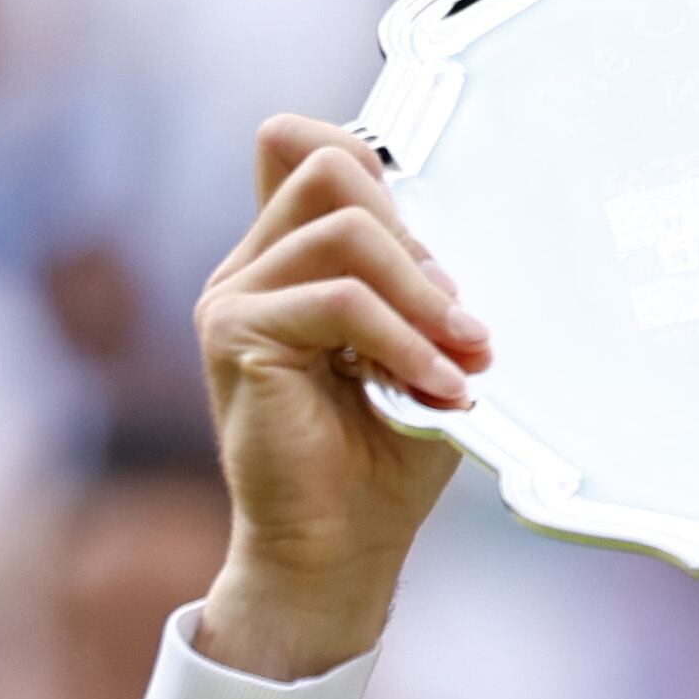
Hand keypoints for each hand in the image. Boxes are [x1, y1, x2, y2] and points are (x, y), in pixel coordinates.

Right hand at [192, 117, 490, 678]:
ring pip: (344, 228)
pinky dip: (403, 340)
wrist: (336, 551)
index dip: (379, 167)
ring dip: (423, 297)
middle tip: (465, 325)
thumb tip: (466, 238)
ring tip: (463, 363)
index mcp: (291, 261)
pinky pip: (337, 299)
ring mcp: (234, 294)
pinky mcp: (232, 333)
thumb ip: (425, 288)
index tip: (445, 259)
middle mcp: (253, 266)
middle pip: (331, 167)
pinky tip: (439, 388)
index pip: (310, 147)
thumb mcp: (423, 355)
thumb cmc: (382, 462)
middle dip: (418, 241)